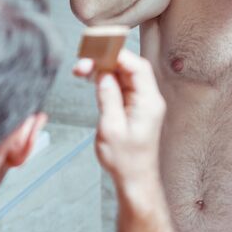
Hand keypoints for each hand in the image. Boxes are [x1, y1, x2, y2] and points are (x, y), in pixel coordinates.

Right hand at [74, 50, 165, 185]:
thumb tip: (103, 75)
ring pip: (124, 76)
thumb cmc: (126, 160)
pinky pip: (122, 87)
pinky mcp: (135, 109)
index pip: (136, 67)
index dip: (116, 54)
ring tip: (82, 71)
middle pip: (129, 68)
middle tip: (83, 64)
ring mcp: (142, 104)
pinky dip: (107, 81)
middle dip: (105, 61)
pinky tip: (93, 80)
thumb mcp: (111, 127)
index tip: (96, 50)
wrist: (135, 180)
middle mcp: (149, 100)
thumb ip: (107, 97)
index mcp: (148, 102)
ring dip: (104, 70)